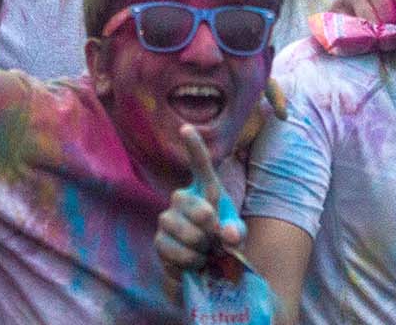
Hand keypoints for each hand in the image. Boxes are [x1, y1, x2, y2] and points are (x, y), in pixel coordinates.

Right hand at [155, 127, 243, 275]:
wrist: (205, 267)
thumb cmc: (222, 243)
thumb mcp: (236, 237)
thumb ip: (236, 233)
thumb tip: (227, 235)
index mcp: (205, 191)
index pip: (200, 166)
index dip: (194, 148)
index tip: (186, 128)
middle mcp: (182, 198)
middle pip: (195, 206)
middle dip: (209, 225)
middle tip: (216, 240)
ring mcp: (167, 218)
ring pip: (184, 230)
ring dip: (201, 246)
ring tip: (206, 251)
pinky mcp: (159, 240)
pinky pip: (174, 250)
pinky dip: (190, 260)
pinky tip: (195, 261)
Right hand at [326, 0, 395, 49]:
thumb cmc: (383, 6)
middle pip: (389, 18)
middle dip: (392, 36)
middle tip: (389, 43)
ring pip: (371, 24)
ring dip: (376, 39)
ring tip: (376, 40)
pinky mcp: (337, 4)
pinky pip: (353, 28)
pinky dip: (360, 37)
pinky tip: (361, 38)